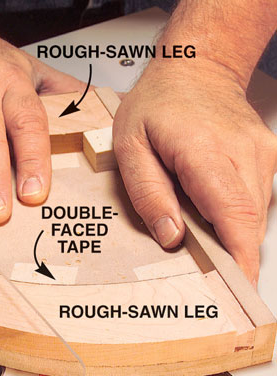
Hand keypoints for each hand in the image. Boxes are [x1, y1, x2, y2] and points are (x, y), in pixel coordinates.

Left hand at [113, 60, 276, 283]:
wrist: (196, 68)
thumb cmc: (157, 104)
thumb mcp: (130, 147)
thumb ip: (149, 193)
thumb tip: (172, 237)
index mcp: (206, 152)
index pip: (234, 215)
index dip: (241, 258)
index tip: (240, 288)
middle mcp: (245, 154)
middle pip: (248, 223)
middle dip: (230, 254)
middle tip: (205, 272)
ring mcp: (262, 154)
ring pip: (253, 215)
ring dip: (228, 231)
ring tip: (197, 227)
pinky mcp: (266, 158)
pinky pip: (253, 201)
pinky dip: (232, 214)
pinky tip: (207, 204)